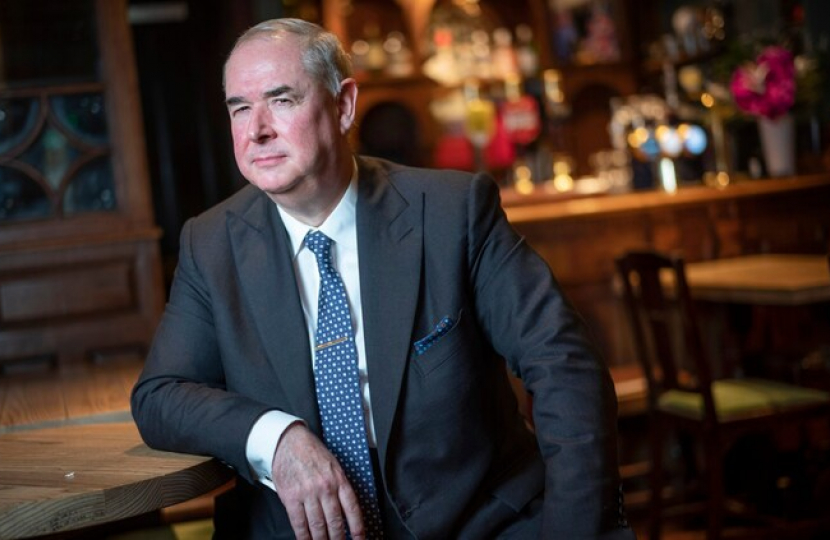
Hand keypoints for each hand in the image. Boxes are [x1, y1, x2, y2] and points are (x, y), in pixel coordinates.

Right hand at [271, 423, 365, 539]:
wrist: (289, 441)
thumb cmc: (312, 453)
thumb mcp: (333, 466)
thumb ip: (340, 487)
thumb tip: (346, 512)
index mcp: (339, 479)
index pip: (352, 509)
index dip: (358, 529)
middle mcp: (325, 487)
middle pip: (335, 522)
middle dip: (339, 539)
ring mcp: (308, 493)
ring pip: (318, 525)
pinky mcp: (291, 497)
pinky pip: (299, 523)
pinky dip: (304, 536)